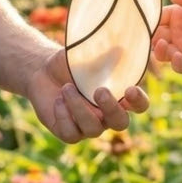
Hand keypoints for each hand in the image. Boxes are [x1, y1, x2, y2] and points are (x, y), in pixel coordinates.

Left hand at [26, 47, 148, 144]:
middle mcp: (107, 115)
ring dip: (79, 108)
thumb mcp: (86, 56)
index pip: (139, 105)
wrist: (43, 71)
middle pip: (120, 123)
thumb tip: (120, 48)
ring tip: (66, 88)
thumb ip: (103, 56)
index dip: (139, 101)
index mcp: (118, 96)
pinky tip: (58, 100)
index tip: (131, 89)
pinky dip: (64, 116)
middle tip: (99, 91)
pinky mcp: (69, 132)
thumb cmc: (71, 63)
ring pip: (93, 129)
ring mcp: (88, 126)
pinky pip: (71, 134)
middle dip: (112, 109)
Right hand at [153, 0, 181, 73]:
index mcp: (180, 14)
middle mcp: (179, 32)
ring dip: (159, 51)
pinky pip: (178, 66)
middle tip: (155, 35)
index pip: (158, 16)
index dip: (151, 18)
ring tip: (164, 46)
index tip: (147, 19)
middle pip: (156, 35)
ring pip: (162, 53)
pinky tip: (178, 57)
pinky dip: (174, 63)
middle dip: (150, 36)